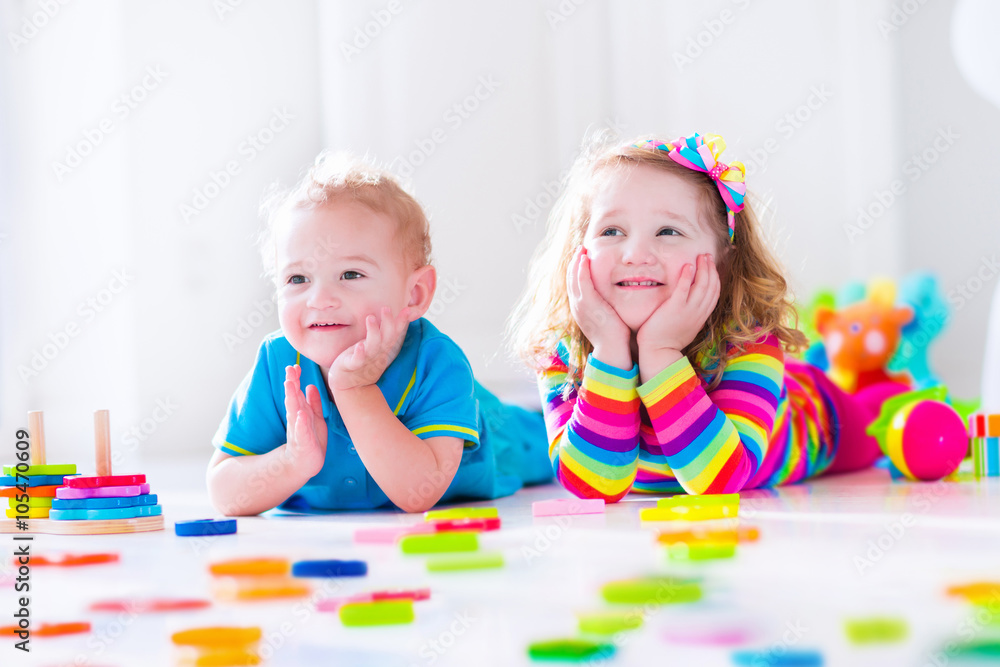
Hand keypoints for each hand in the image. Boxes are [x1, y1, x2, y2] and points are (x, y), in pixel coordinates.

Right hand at [284, 364, 326, 475]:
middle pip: (292, 398)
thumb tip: (310, 386)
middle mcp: (297, 418)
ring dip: (291, 398)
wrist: (305, 463)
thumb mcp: (315, 418)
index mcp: (300, 411)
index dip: (295, 379)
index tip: (294, 366)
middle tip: (289, 370)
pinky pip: (301, 431)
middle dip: (291, 384)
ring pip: (294, 411)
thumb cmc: (311, 439)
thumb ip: (313, 402)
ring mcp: (298, 430)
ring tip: (290, 384)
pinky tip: (301, 415)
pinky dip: (301, 423)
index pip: (296, 392)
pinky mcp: (303, 443)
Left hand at [328, 306, 410, 392]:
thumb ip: (384, 333)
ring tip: (370, 318)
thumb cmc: (362, 362)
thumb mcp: (376, 347)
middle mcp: (376, 353)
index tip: (407, 310)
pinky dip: (359, 354)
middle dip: (388, 323)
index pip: (394, 333)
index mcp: (382, 348)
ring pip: (373, 346)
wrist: (350, 387)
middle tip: (386, 308)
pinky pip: (357, 360)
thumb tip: (393, 319)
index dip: (401, 322)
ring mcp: (365, 360)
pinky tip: (360, 346)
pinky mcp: (351, 365)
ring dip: (373, 332)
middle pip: (386, 338)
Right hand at [566, 246, 630, 366]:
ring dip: (576, 262)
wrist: (612, 350)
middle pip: (571, 279)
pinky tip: (584, 259)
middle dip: (574, 263)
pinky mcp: (587, 305)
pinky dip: (581, 270)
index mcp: (581, 309)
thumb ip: (606, 306)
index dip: (577, 270)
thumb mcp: (607, 318)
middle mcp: (577, 306)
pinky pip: (581, 283)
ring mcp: (580, 305)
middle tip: (580, 249)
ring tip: (581, 249)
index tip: (582, 258)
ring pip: (573, 278)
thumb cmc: (615, 336)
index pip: (575, 285)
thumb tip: (613, 298)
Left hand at [637, 254, 719, 355]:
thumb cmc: (668, 340)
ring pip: (702, 286)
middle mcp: (698, 313)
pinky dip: (687, 276)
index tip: (712, 267)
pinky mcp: (674, 309)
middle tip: (708, 256)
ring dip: (703, 269)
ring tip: (702, 256)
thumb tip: (691, 306)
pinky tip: (688, 265)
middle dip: (711, 269)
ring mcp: (687, 311)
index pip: (714, 294)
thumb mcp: (686, 327)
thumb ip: (691, 315)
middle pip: (711, 287)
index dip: (715, 278)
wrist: (658, 352)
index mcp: (701, 316)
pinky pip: (684, 289)